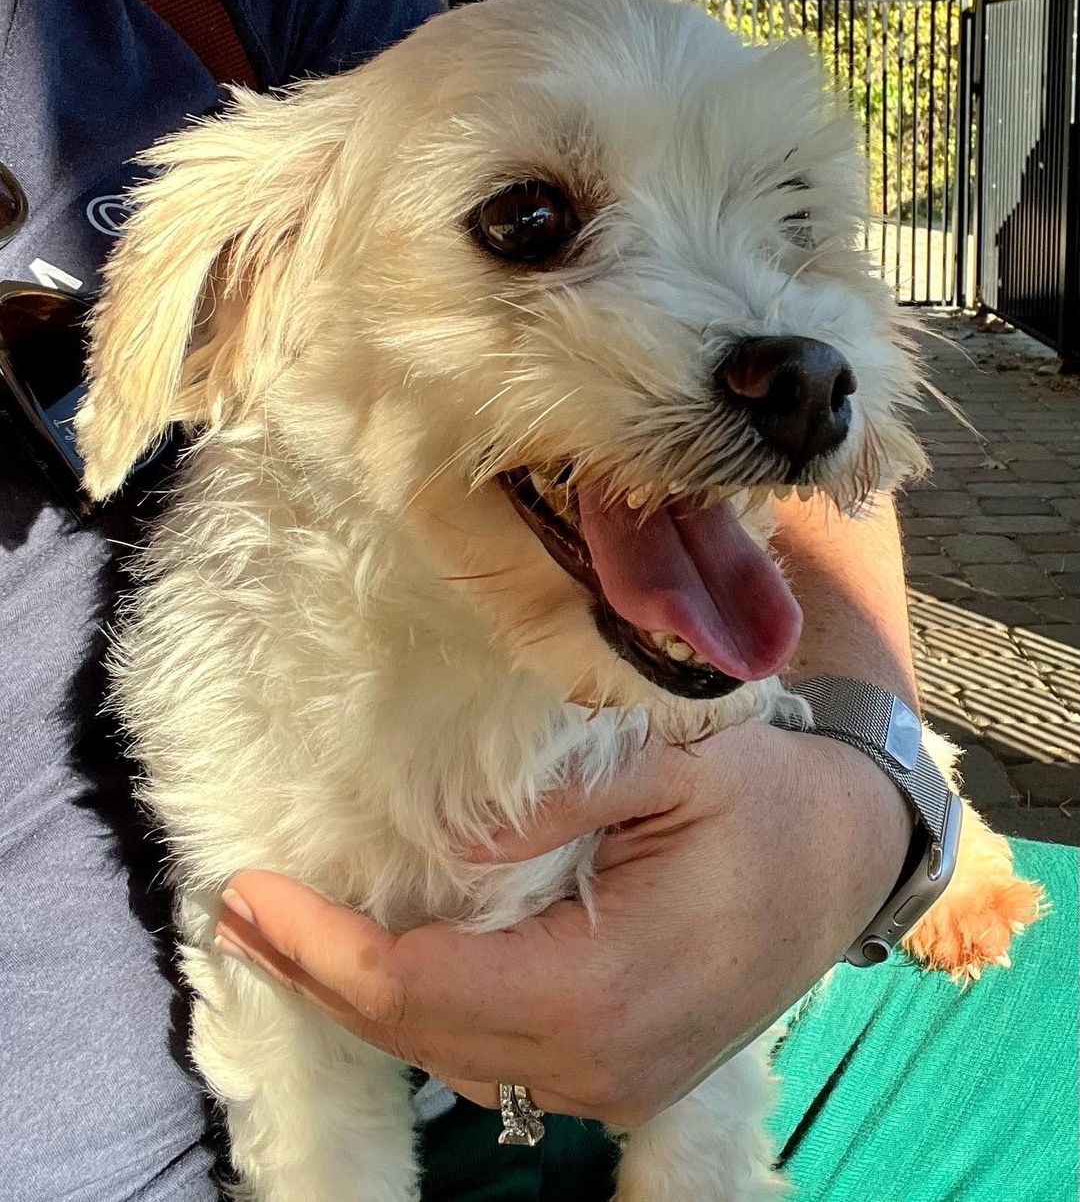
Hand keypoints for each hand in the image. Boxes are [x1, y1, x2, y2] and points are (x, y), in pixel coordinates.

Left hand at [216, 720, 910, 1126]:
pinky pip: (496, 1060)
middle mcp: (600, 1064)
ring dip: (365, 996)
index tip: (250, 895)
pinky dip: (426, 1013)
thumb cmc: (767, 800)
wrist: (854, 858)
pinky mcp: (623, 1075)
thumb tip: (443, 838)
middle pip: (419, 1035)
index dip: (321, 947)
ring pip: (452, 1058)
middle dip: (319, 974)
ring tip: (295, 935)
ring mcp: (613, 1085)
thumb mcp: (667, 763)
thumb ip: (549, 798)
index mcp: (602, 990)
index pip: (418, 987)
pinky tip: (390, 965)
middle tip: (243, 914)